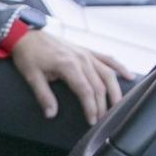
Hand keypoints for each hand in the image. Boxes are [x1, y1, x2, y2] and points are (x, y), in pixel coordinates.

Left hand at [8, 29, 130, 123]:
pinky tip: (128, 76)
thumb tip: (51, 114)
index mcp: (68, 65)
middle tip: (104, 121)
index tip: (92, 121)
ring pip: (108, 73)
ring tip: (119, 106)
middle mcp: (81, 58)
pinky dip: (119, 67)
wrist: (26, 34)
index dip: (91, 107)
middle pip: (99, 85)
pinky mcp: (87, 50)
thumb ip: (44, 96)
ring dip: (115, 90)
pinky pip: (107, 59)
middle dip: (103, 105)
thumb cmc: (28, 55)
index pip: (86, 91)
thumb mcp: (31, 77)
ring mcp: (86, 53)